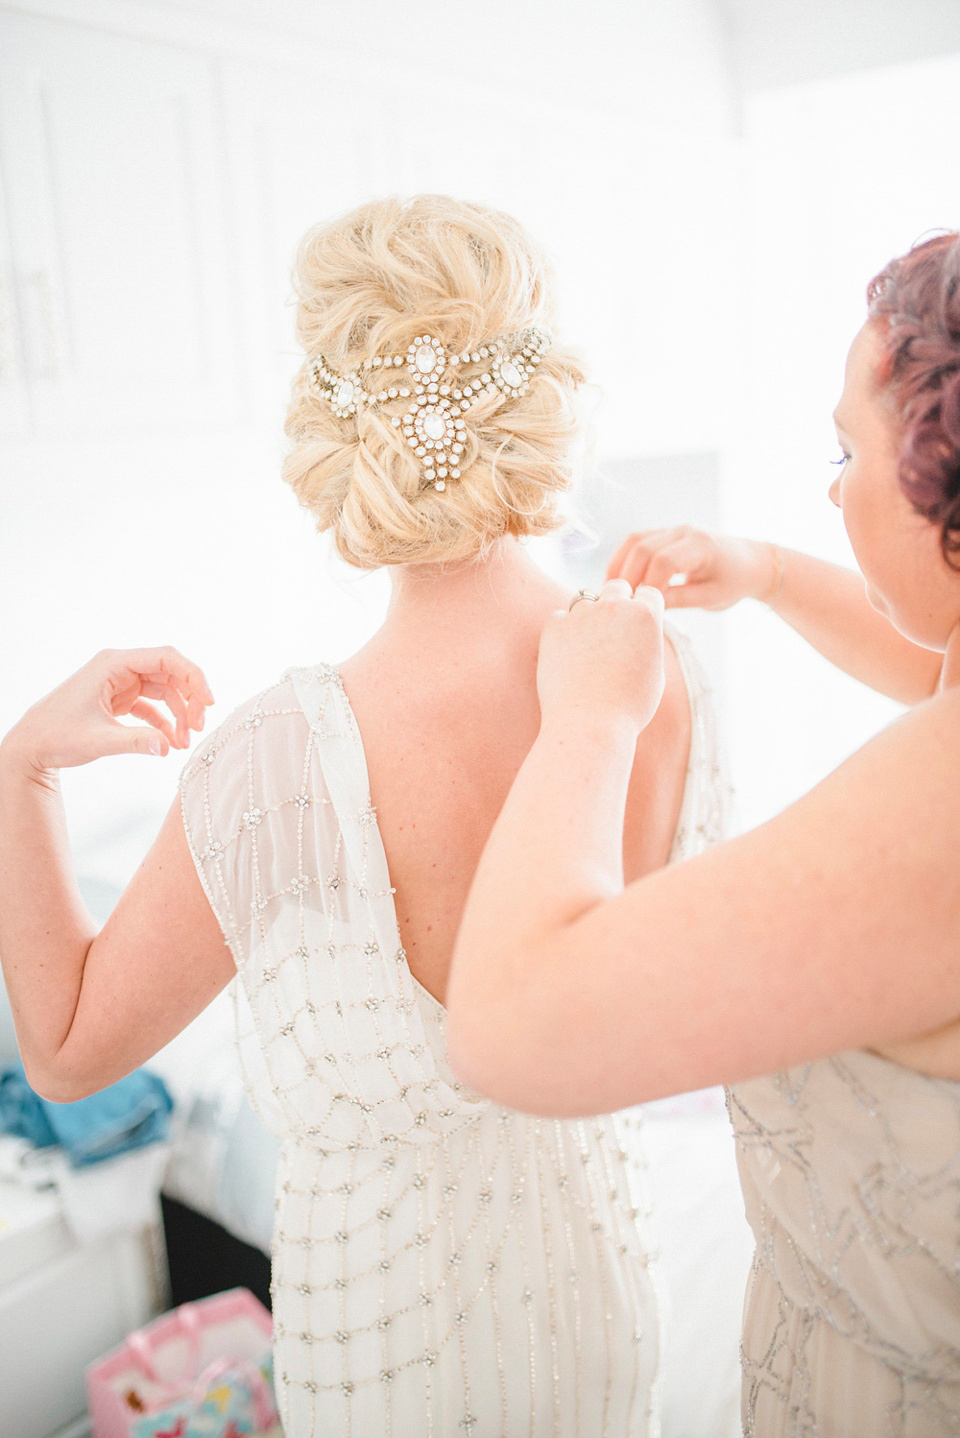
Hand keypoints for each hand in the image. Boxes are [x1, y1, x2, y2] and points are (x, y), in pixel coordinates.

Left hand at [2, 647, 214, 772]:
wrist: (31, 746)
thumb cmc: (56, 736)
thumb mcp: (97, 740)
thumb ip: (134, 742)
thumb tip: (168, 748)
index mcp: (113, 664)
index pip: (166, 658)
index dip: (194, 676)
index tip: (209, 702)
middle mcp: (119, 668)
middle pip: (170, 673)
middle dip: (190, 699)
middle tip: (199, 727)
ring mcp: (121, 682)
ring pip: (165, 690)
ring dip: (179, 714)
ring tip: (185, 741)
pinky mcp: (120, 698)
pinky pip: (153, 705)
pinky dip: (164, 722)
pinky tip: (171, 742)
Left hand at [537, 579, 664, 733]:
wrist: (589, 725)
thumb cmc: (628, 709)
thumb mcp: (655, 675)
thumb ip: (648, 644)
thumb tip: (640, 632)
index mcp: (646, 616)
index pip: (648, 593)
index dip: (644, 610)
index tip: (638, 629)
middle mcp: (615, 606)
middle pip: (616, 587)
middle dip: (616, 604)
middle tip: (612, 634)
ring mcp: (582, 614)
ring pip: (585, 600)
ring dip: (588, 616)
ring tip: (588, 650)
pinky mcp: (554, 626)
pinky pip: (559, 618)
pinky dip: (562, 631)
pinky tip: (567, 656)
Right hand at [607, 527, 776, 609]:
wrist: (749, 563)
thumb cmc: (734, 582)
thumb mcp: (711, 597)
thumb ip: (680, 599)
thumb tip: (647, 606)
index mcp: (701, 546)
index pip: (664, 561)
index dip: (648, 585)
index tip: (642, 607)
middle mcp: (684, 531)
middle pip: (643, 548)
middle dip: (628, 576)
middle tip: (620, 603)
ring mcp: (673, 529)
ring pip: (635, 540)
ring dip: (619, 565)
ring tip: (613, 592)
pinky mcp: (665, 533)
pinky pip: (637, 541)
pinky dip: (624, 559)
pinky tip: (619, 580)